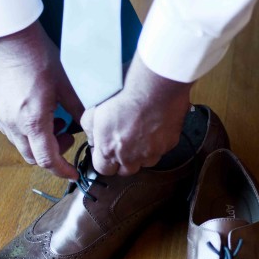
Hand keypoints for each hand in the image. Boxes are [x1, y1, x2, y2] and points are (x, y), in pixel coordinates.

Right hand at [0, 20, 83, 178]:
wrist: (8, 36)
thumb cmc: (37, 54)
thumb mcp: (66, 83)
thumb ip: (79, 108)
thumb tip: (91, 126)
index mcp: (32, 120)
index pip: (47, 159)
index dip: (62, 171)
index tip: (73, 173)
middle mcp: (12, 123)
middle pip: (32, 157)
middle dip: (53, 155)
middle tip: (68, 136)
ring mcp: (0, 116)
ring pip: (21, 145)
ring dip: (40, 142)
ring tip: (55, 121)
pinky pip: (12, 131)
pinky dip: (27, 132)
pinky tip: (39, 113)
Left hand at [80, 57, 192, 175]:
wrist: (155, 87)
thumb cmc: (125, 95)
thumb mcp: (93, 111)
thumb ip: (90, 131)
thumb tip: (93, 139)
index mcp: (109, 150)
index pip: (103, 170)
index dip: (103, 160)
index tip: (106, 149)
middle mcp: (131, 157)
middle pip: (125, 170)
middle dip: (122, 159)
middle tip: (124, 141)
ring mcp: (152, 153)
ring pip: (145, 162)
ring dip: (141, 153)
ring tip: (140, 132)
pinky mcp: (168, 145)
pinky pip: (161, 150)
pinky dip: (157, 142)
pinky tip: (154, 126)